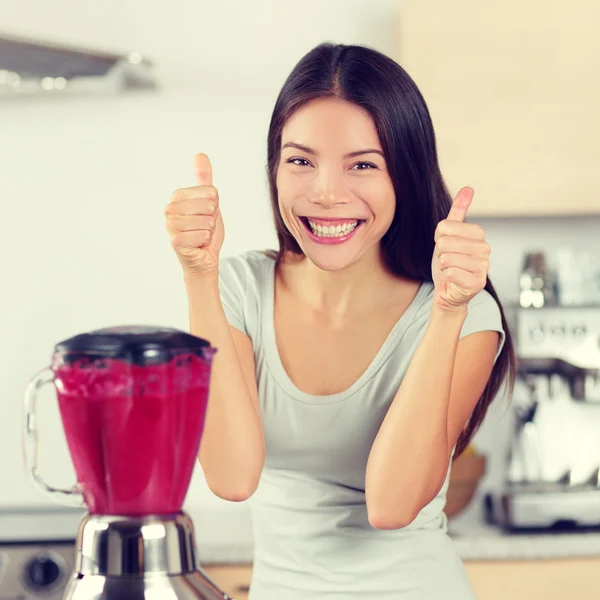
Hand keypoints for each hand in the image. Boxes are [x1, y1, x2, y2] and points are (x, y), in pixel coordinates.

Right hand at [165, 153, 224, 277]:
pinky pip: (203, 235)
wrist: (204, 257)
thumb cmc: (205, 230)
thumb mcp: (209, 202)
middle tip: (204, 227)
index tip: (206, 214)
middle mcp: (170, 209)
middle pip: (209, 205)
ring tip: (201, 235)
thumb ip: (204, 179)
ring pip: (207, 221)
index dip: (215, 205)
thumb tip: (200, 154)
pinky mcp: (175, 241)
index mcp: (177, 196)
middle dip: (212, 219)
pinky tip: (198, 245)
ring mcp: (170, 225)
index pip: (211, 192)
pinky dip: (206, 241)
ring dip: (209, 231)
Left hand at [431, 187, 490, 312]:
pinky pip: (451, 273)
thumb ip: (458, 212)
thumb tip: (468, 188)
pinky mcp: (478, 283)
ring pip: (447, 258)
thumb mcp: (448, 235)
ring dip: (443, 266)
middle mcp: (485, 250)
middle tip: (447, 261)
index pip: (445, 226)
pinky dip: (446, 277)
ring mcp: (483, 267)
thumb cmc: (448, 263)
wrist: (447, 291)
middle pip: (445, 243)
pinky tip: (453, 280)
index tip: (445, 247)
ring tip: (451, 270)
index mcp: (479, 235)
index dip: (439, 238)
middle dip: (440, 253)